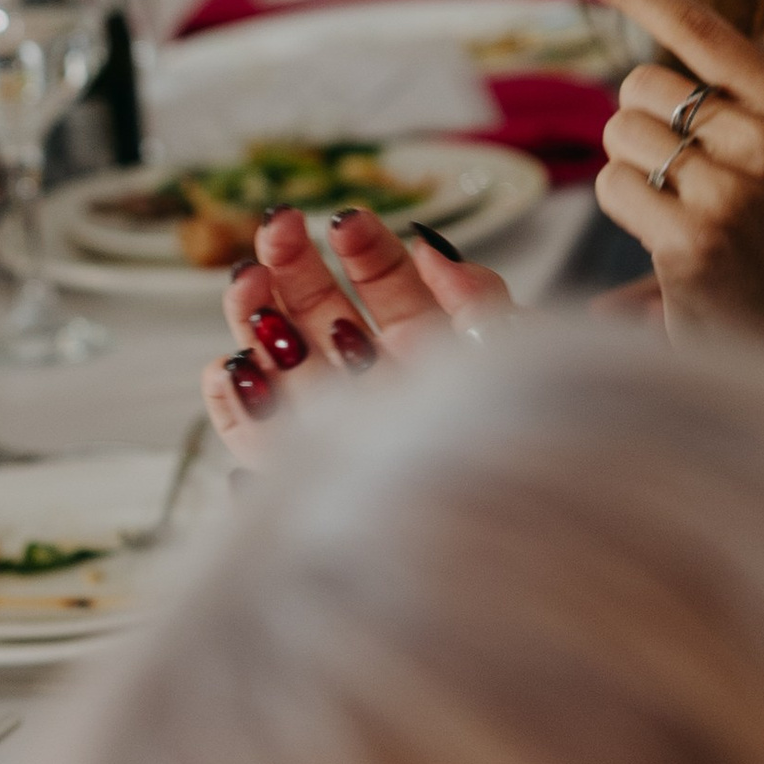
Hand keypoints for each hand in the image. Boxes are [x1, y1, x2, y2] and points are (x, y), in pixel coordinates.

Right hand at [198, 205, 511, 460]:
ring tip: (246, 283)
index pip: (387, 286)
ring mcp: (340, 431)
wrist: (526, 544)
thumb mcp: (518, 361)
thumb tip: (427, 243)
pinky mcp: (307, 482)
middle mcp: (381, 385)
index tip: (344, 220)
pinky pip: (257, 443)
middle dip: (296, 268)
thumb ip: (477, 300)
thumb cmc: (538, 443)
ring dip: (258, 321)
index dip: (364, 250)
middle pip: (323, 315)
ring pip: (284, 365)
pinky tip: (226, 368)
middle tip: (276, 229)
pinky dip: (235, 408)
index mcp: (433, 349)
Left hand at [547, 0, 763, 351]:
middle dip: (645, 128)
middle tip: (690, 179)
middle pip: (638, 86)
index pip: (694, 24)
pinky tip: (666, 238)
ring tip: (682, 210)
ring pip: (620, 136)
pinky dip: (627, 209)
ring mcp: (733, 190)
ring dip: (635, 172)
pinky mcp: (693, 238)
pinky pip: (613, 186)